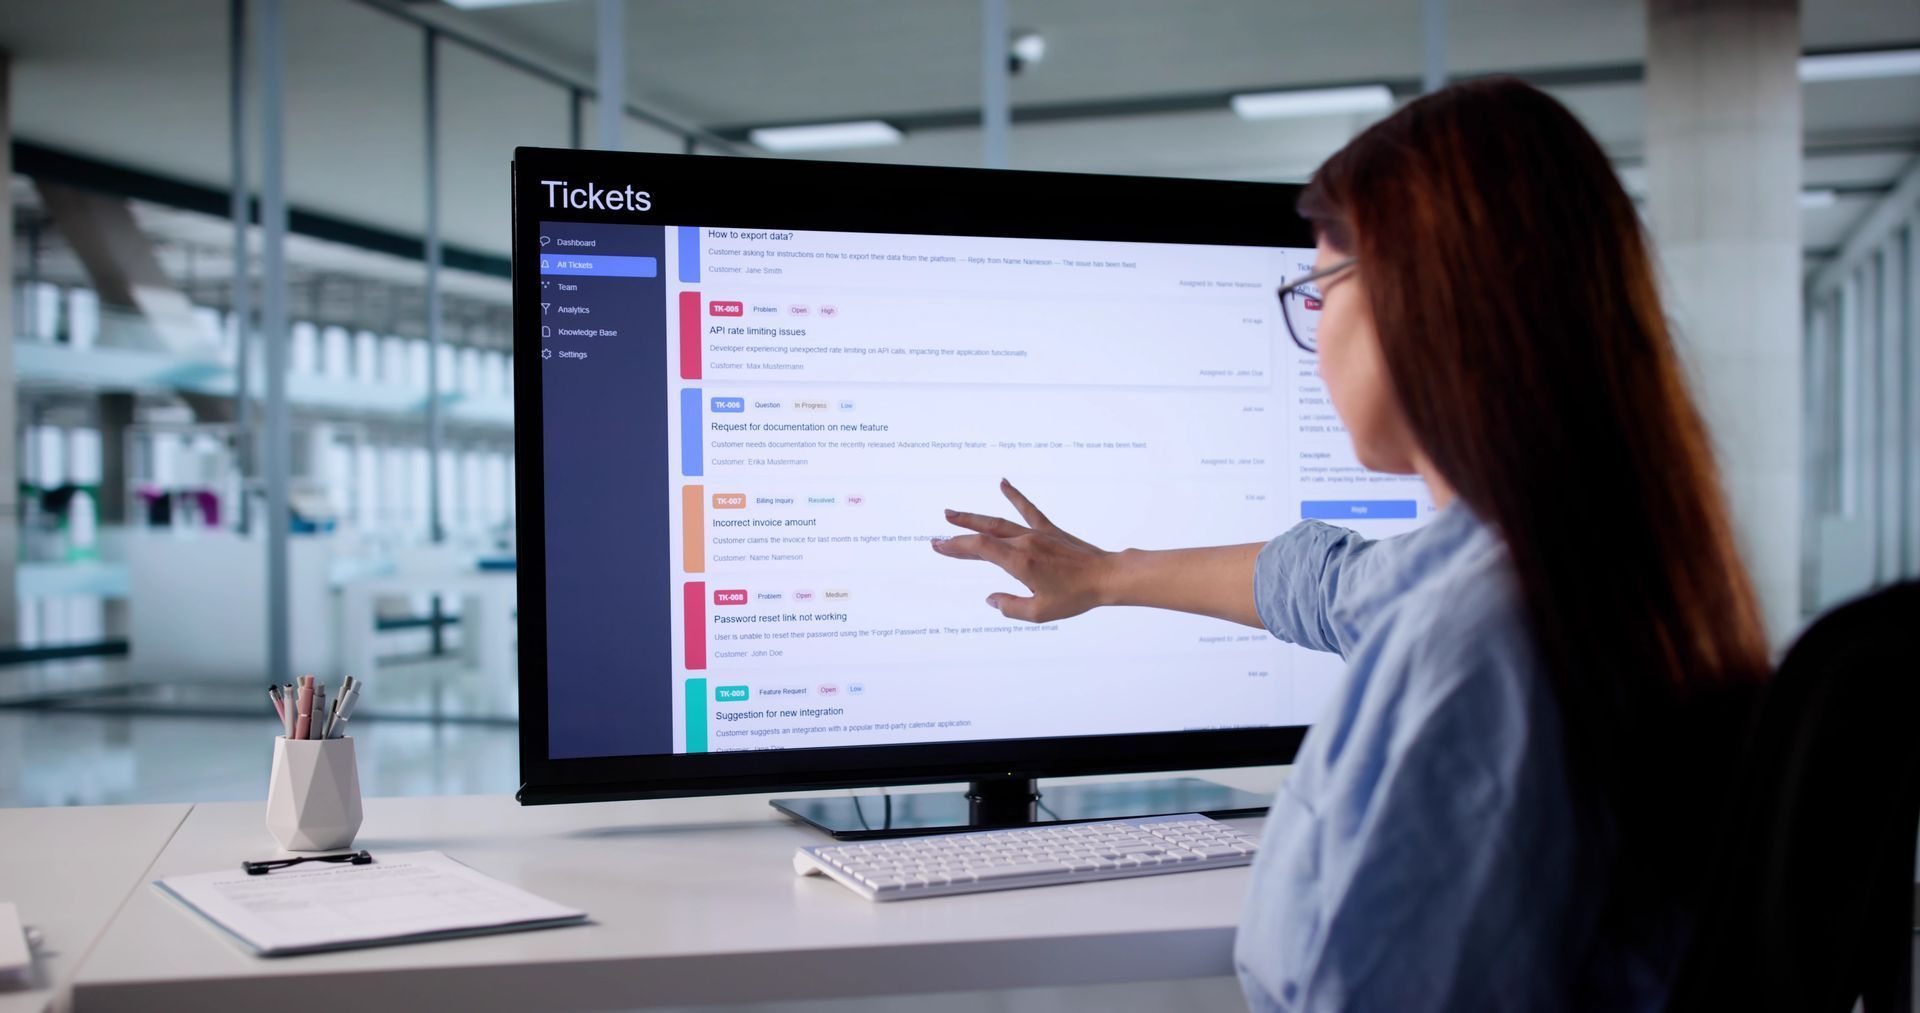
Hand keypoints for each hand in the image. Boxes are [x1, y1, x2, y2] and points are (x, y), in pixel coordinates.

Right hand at [930, 479, 1114, 622]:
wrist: (1106, 577)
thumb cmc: (1075, 596)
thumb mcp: (1040, 612)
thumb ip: (1011, 607)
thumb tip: (991, 600)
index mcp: (1020, 563)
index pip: (981, 548)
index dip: (957, 546)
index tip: (940, 545)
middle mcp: (1025, 544)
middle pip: (985, 533)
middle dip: (959, 533)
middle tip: (938, 534)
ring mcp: (1037, 534)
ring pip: (1000, 521)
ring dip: (975, 517)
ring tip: (953, 512)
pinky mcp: (1049, 530)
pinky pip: (1028, 509)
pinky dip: (1014, 496)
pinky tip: (1002, 483)